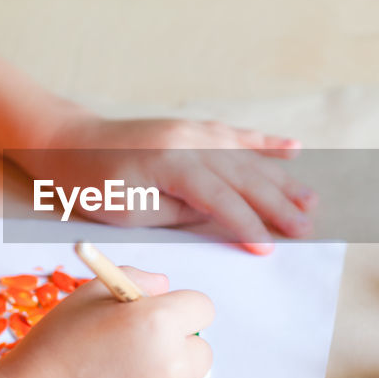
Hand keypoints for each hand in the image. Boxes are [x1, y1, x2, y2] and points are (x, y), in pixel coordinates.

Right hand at [0, 268, 213, 377]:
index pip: (202, 308)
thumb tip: (166, 286)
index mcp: (157, 321)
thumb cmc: (54, 349)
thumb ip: (134, 278)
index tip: (160, 321)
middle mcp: (172, 362)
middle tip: (135, 355)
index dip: (180, 311)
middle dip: (176, 349)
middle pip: (202, 350)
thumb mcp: (87, 297)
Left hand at [14, 115, 317, 254]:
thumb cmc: (89, 185)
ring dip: (281, 178)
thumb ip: (177, 212)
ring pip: (246, 157)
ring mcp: (192, 130)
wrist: (68, 143)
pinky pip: (236, 136)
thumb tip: (221, 217)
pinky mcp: (192, 128)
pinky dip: (266, 142)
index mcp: (169, 162)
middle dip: (278, 204)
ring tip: (311, 199)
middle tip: (307, 228)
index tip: (269, 249)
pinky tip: (293, 148)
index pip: (219, 198)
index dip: (246, 225)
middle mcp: (188, 139)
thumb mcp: (126, 212)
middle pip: (243, 175)